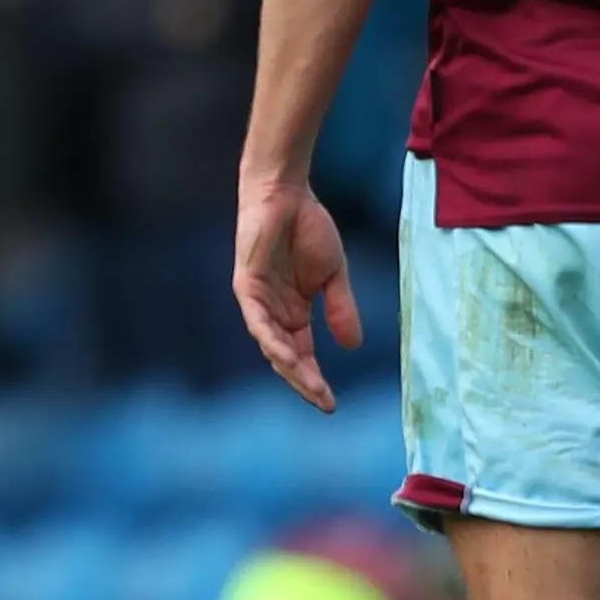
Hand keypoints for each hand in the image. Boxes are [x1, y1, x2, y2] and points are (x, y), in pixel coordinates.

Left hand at [233, 180, 361, 411]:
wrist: (288, 196)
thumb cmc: (308, 230)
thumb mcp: (333, 276)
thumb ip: (340, 309)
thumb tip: (353, 346)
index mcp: (294, 314)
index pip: (302, 355)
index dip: (315, 379)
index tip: (331, 403)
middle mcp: (274, 313)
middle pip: (286, 357)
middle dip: (304, 381)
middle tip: (323, 402)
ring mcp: (259, 302)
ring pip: (271, 345)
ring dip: (290, 367)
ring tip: (310, 387)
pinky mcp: (247, 287)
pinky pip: (257, 321)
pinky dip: (271, 339)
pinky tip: (286, 355)